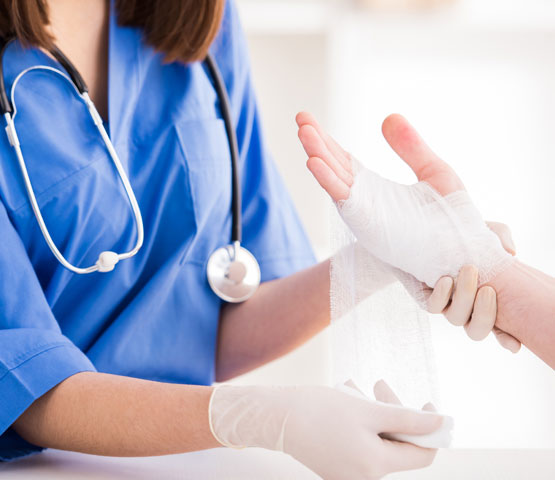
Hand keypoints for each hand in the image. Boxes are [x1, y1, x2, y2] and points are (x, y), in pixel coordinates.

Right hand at [209, 382, 442, 479]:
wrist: (276, 417)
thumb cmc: (319, 412)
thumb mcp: (368, 411)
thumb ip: (408, 419)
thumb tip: (441, 424)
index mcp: (375, 466)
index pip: (421, 453)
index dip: (429, 428)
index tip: (426, 403)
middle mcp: (364, 476)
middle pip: (397, 443)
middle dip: (394, 412)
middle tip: (380, 386)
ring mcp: (349, 471)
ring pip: (377, 438)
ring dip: (374, 412)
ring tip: (356, 389)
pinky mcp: (337, 462)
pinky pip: (360, 441)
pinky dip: (360, 420)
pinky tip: (347, 399)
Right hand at [295, 111, 519, 352]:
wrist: (464, 252)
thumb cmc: (452, 219)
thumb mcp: (434, 171)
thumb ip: (411, 147)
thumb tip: (389, 117)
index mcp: (374, 187)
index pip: (342, 159)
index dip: (325, 139)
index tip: (307, 118)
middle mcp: (363, 199)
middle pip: (333, 164)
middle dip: (315, 142)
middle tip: (299, 116)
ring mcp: (363, 211)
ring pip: (333, 178)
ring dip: (317, 155)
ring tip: (303, 131)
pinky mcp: (368, 222)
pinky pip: (344, 197)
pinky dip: (327, 179)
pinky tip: (314, 161)